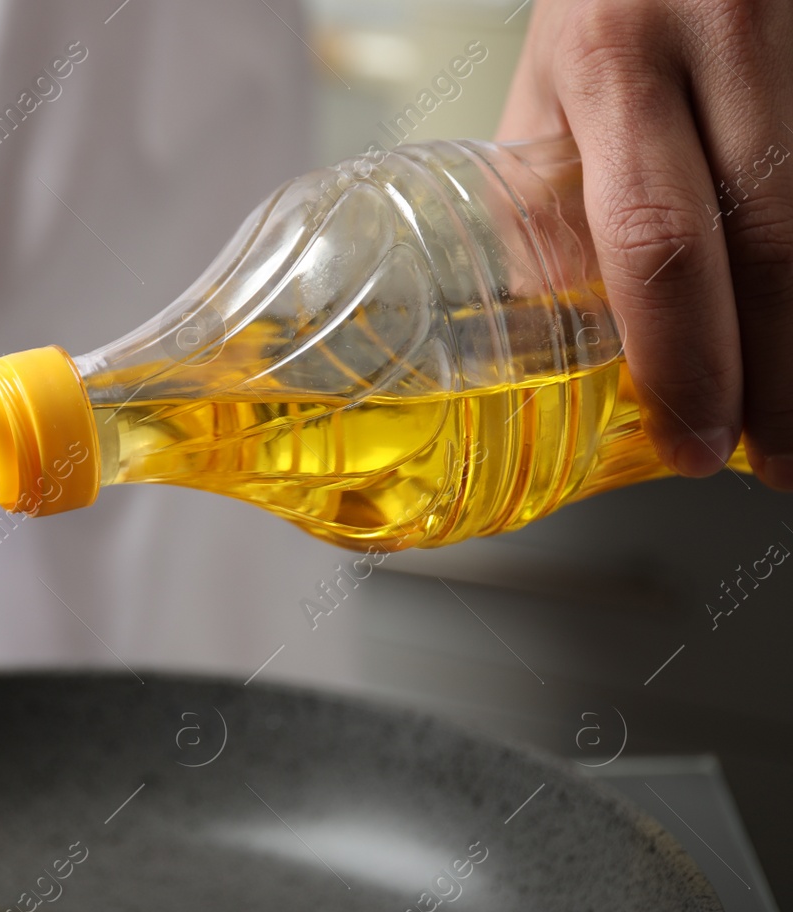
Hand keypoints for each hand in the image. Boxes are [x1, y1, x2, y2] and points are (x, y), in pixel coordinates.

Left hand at [499, 0, 792, 488]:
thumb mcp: (556, 76)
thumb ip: (550, 199)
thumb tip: (554, 339)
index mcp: (613, 56)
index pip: (654, 238)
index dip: (684, 358)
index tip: (694, 441)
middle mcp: (721, 32)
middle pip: (774, 240)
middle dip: (781, 374)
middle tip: (779, 460)